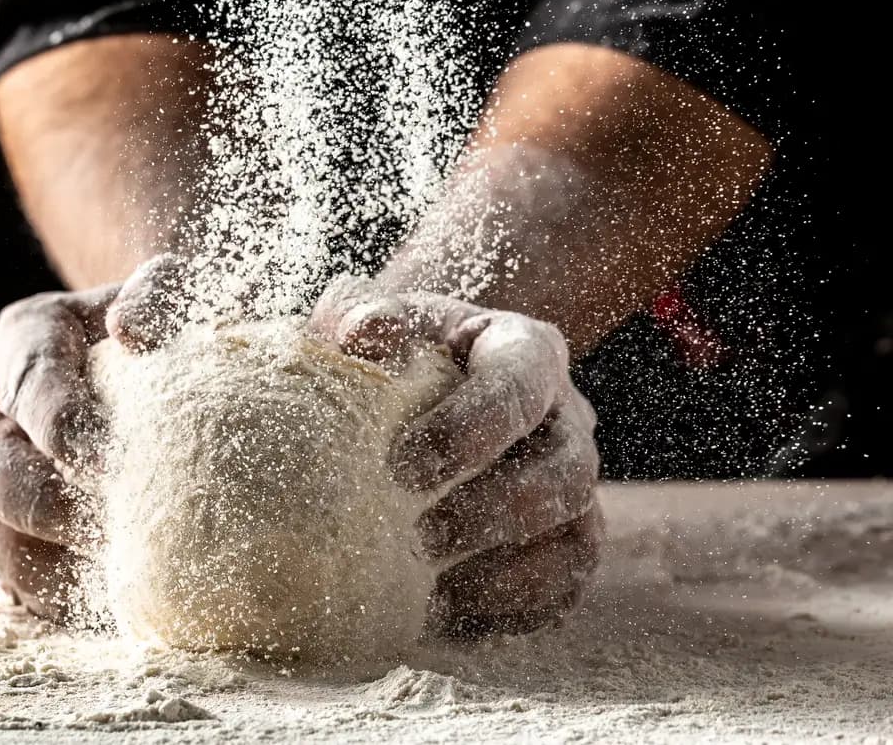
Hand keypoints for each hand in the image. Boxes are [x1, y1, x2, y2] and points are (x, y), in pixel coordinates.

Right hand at [0, 256, 183, 619]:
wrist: (188, 364)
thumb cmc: (189, 326)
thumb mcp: (186, 292)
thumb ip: (161, 295)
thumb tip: (132, 330)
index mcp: (32, 337)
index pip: (24, 380)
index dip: (57, 423)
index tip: (109, 459)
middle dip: (39, 503)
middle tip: (104, 528)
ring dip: (33, 562)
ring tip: (100, 578)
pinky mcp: (19, 533)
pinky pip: (8, 579)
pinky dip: (48, 597)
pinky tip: (103, 604)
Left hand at [311, 281, 602, 637]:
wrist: (401, 394)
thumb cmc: (383, 356)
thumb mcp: (371, 322)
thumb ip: (367, 319)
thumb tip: (359, 335)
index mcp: (523, 350)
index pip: (520, 385)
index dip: (468, 429)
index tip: (399, 465)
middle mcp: (565, 418)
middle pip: (566, 472)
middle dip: (491, 514)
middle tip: (415, 539)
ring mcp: (572, 484)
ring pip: (577, 538)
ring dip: (506, 573)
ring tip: (431, 590)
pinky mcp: (563, 543)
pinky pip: (564, 589)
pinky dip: (513, 612)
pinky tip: (448, 618)